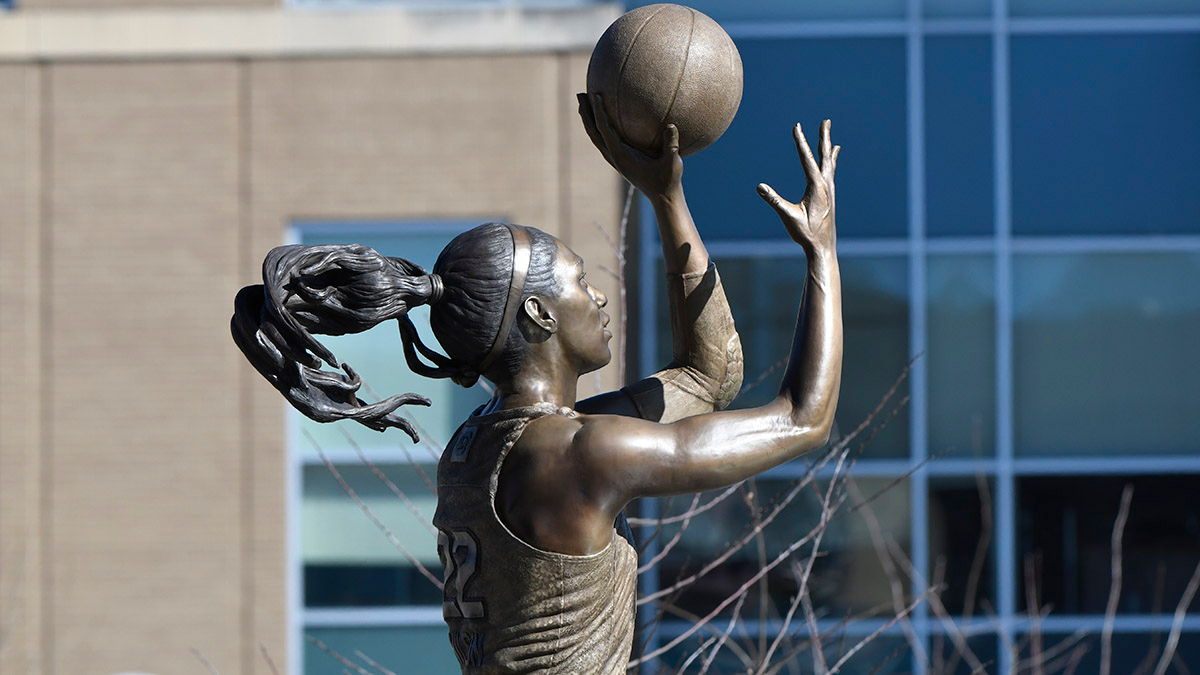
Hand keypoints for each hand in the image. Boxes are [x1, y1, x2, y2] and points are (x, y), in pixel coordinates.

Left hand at [577, 92, 682, 200]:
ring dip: (590, 120)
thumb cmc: (668, 181)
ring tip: (586, 103)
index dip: (599, 112)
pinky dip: (602, 128)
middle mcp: (614, 157)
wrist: (663, 199)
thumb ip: (671, 145)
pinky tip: (607, 119)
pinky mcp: (621, 160)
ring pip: (597, 137)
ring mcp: (616, 159)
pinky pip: (606, 141)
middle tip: (580, 94)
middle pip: (593, 132)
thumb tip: (671, 125)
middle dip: (586, 113)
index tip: (595, 95)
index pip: (605, 130)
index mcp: (622, 156)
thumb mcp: (673, 163)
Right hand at [757, 120, 838, 253]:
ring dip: (829, 150)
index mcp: (817, 186)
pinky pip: (830, 175)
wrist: (823, 248)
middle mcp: (826, 185)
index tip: (797, 126)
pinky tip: (831, 166)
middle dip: (823, 137)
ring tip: (832, 141)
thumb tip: (759, 186)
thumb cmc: (805, 233)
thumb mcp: (787, 216)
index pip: (807, 158)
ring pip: (830, 165)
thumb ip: (774, 200)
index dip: (801, 141)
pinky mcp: (829, 198)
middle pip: (825, 156)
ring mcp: (829, 191)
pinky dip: (831, 165)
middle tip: (826, 121)